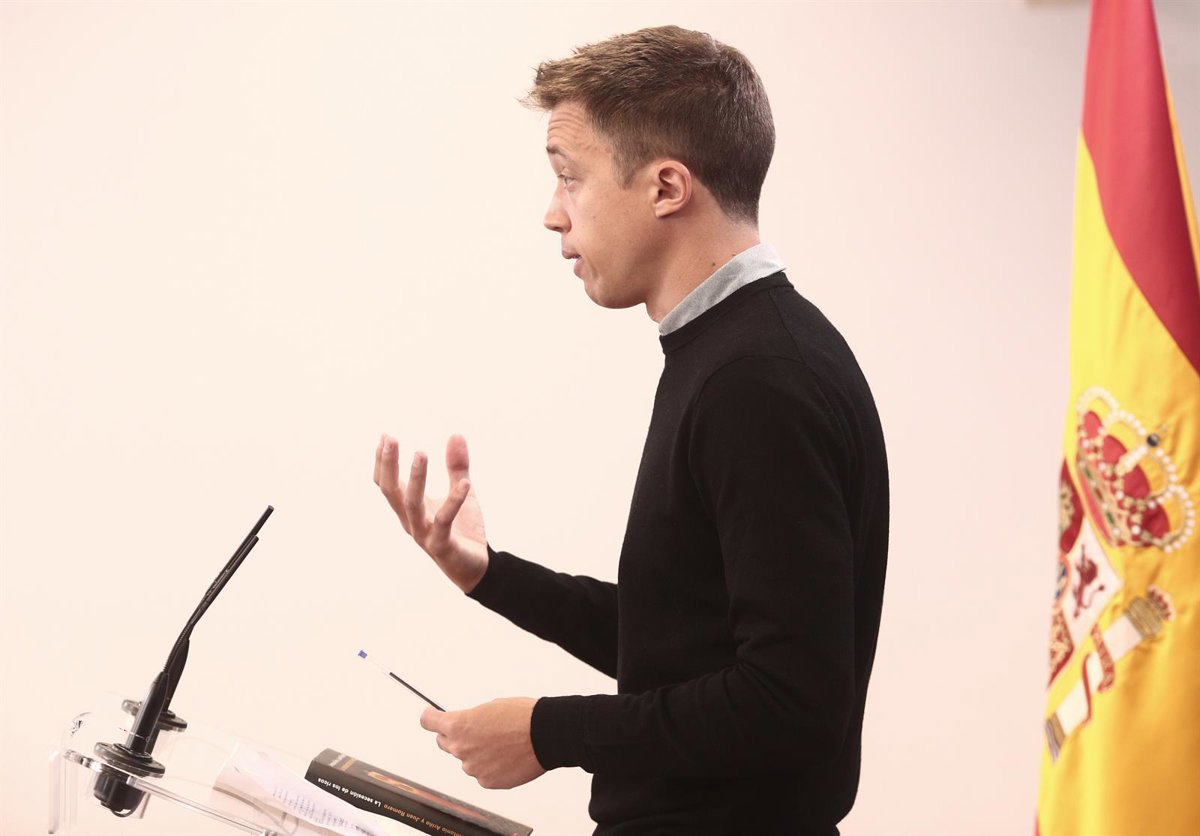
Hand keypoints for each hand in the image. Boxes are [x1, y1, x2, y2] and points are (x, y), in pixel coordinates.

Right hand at [374, 433, 488, 593]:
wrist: (477, 567)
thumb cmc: (463, 530)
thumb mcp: (461, 492)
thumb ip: (457, 466)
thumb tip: (456, 434)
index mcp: (410, 509)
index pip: (387, 484)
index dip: (383, 462)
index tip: (385, 437)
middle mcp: (411, 521)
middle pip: (391, 491)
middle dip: (389, 465)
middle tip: (390, 439)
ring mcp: (424, 534)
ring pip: (412, 504)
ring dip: (415, 478)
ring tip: (421, 453)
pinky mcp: (442, 545)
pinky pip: (445, 520)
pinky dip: (454, 500)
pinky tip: (465, 483)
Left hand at [420, 699, 545, 789]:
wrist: (545, 735)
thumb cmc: (522, 716)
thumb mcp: (490, 707)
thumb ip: (471, 720)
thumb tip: (468, 726)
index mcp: (458, 725)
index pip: (428, 722)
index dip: (429, 717)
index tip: (431, 715)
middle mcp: (461, 748)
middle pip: (444, 742)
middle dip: (455, 736)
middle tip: (474, 730)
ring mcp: (473, 768)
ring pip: (466, 759)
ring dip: (475, 752)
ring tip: (499, 743)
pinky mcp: (487, 781)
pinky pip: (481, 773)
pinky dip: (489, 766)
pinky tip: (505, 756)